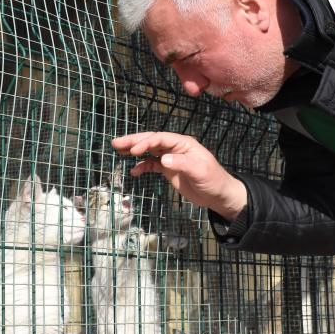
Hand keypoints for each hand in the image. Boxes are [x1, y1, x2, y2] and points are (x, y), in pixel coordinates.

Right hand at [111, 132, 246, 219]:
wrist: (218, 195)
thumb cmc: (213, 180)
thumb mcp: (200, 171)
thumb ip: (182, 164)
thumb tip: (164, 160)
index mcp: (184, 143)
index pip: (161, 138)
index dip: (146, 142)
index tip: (134, 151)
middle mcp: (175, 148)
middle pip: (152, 141)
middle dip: (134, 141)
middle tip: (116, 143)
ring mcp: (171, 158)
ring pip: (149, 151)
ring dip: (134, 150)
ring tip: (119, 151)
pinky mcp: (169, 169)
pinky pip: (152, 165)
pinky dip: (142, 166)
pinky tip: (134, 171)